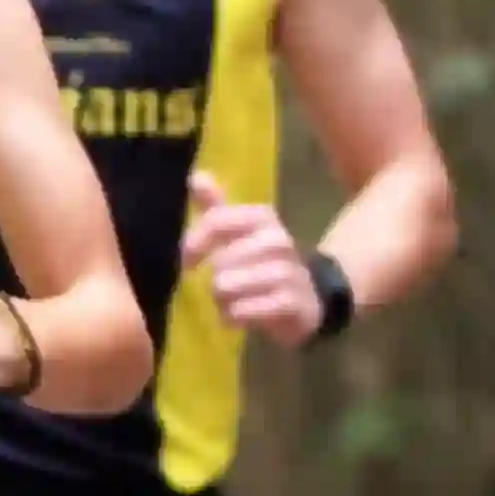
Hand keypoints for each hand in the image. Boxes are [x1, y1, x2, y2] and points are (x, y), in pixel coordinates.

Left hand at [186, 168, 322, 342]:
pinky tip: (235, 318)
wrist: (309, 296)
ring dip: (221, 301)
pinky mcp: (293, 303)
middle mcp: (278, 240)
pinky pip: (246, 310)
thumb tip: (195, 176)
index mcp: (263, 218)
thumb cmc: (262, 262)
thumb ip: (216, 207)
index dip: (194, 242)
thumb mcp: (241, 232)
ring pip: (228, 285)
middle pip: (221, 259)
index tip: (185, 262)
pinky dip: (234, 317)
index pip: (218, 221)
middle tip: (219, 289)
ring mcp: (289, 272)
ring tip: (227, 304)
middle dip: (212, 279)